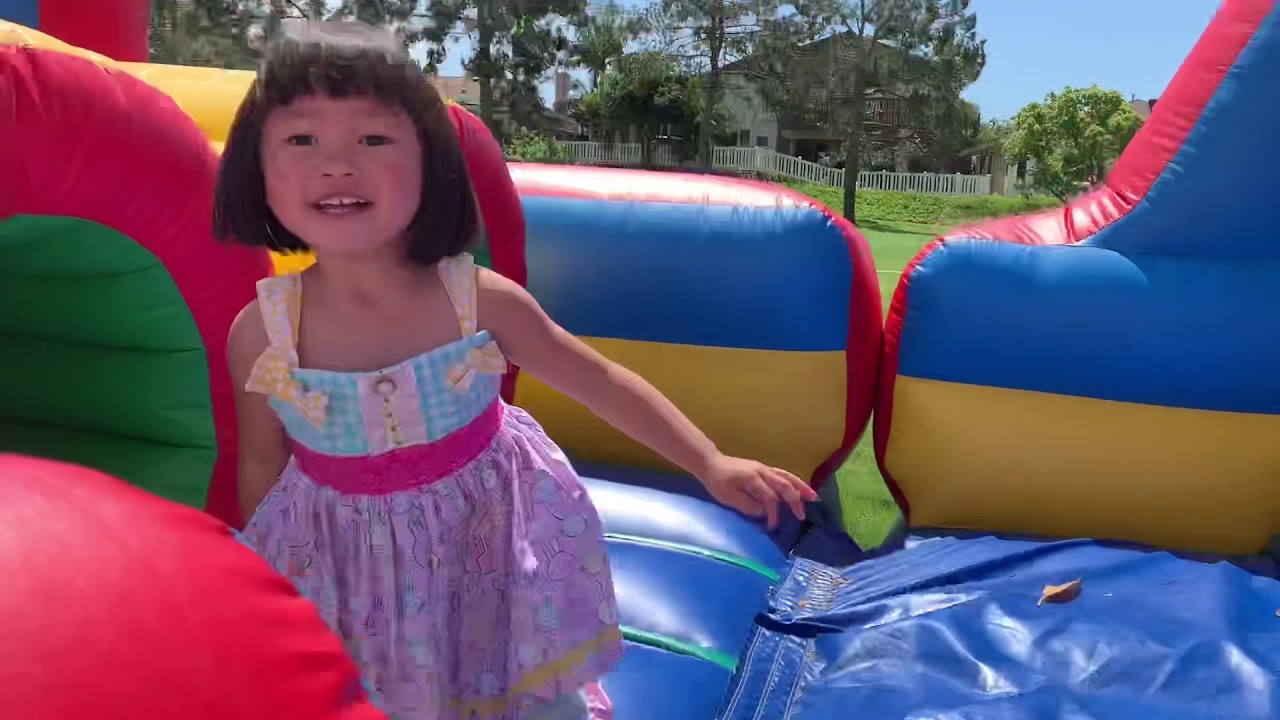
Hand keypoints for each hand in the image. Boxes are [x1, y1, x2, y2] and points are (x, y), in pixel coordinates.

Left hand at [697, 454, 817, 529]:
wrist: (711, 463)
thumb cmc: (717, 481)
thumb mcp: (727, 497)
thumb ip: (746, 504)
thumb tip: (762, 512)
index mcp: (752, 478)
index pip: (769, 496)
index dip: (773, 512)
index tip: (772, 525)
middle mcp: (762, 471)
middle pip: (784, 484)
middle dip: (795, 499)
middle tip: (802, 515)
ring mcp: (764, 469)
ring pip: (786, 477)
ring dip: (800, 487)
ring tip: (813, 497)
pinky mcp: (763, 470)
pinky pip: (782, 475)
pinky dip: (793, 482)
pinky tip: (800, 489)